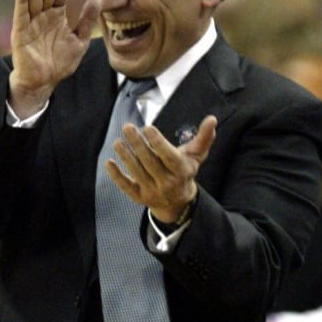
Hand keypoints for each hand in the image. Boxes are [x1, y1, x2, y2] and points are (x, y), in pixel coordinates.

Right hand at [9, 0, 99, 117]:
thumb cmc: (60, 63)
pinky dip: (22, 0)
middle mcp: (43, 16)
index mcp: (57, 16)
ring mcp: (31, 22)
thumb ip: (86, 20)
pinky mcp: (21, 32)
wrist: (44, 82)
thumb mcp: (79, 40)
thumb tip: (97, 0)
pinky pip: (21, 14)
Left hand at [103, 115, 217, 222]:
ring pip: (137, 173)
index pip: (169, 156)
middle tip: (127, 128)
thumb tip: (212, 119)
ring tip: (118, 142)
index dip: (158, 142)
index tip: (147, 127)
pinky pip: (126, 187)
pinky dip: (117, 176)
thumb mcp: (196, 156)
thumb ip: (204, 137)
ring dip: (126, 157)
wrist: (178, 202)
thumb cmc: (184, 171)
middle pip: (150, 163)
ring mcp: (152, 191)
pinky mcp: (139, 197)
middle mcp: (167, 182)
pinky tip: (109, 162)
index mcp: (181, 170)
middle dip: (138, 144)